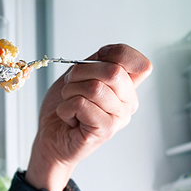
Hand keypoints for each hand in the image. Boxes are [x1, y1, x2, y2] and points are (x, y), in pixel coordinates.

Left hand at [26, 44, 152, 190]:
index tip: (98, 59)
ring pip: (94, 88)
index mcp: (127, 87)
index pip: (139, 63)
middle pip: (113, 71)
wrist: (51, 136)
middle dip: (81, 72)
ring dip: (70, 92)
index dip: (116, 54)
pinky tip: (69, 117)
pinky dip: (66, 108)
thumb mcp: (81, 74)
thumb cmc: (67, 107)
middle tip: (71, 85)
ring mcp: (119, 118)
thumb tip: (106, 53)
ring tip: (69, 103)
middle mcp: (128, 103)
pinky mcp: (106, 130)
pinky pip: (82, 105)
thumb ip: (98, 61)